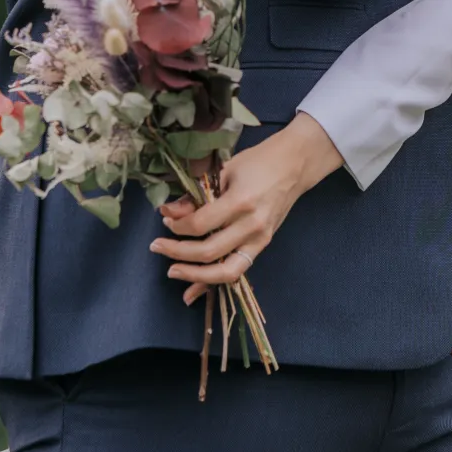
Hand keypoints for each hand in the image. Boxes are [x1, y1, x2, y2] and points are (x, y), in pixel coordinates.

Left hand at [149, 113, 343, 303]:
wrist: (294, 165)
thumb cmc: (259, 161)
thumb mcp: (225, 170)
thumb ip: (197, 194)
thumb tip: (170, 212)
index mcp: (241, 202)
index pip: (201, 224)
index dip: (178, 227)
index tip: (165, 220)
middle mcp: (252, 226)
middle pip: (209, 252)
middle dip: (177, 252)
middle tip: (157, 246)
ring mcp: (260, 239)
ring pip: (225, 272)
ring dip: (194, 275)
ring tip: (172, 272)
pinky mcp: (263, 246)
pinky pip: (236, 271)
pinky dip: (213, 282)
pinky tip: (193, 291)